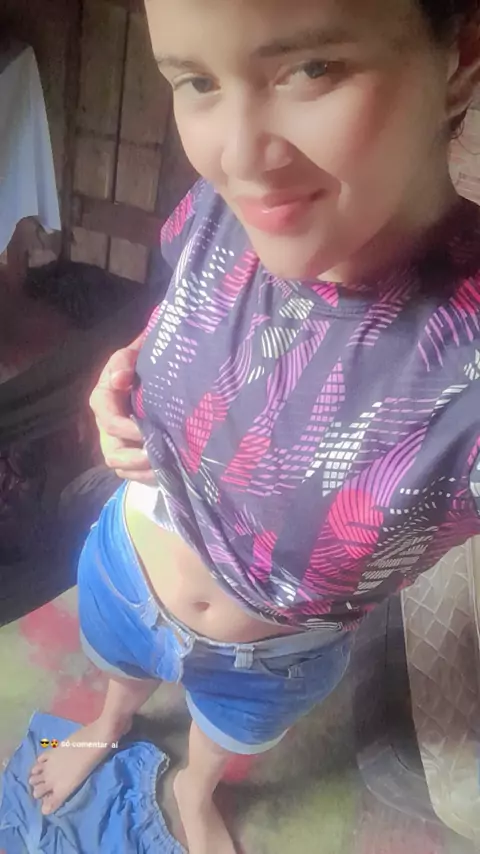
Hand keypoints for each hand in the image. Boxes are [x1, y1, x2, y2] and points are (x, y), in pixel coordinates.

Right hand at [89, 335, 155, 484]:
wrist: (155, 373)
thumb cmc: (141, 363)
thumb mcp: (132, 355)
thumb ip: (124, 361)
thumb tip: (119, 380)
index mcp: (104, 400)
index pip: (108, 420)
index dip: (126, 429)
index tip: (148, 430)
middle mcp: (107, 426)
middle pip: (112, 452)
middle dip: (135, 458)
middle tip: (158, 456)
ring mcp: (118, 442)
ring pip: (122, 467)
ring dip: (143, 470)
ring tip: (166, 468)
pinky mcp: (130, 454)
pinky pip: (134, 474)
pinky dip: (149, 476)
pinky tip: (169, 471)